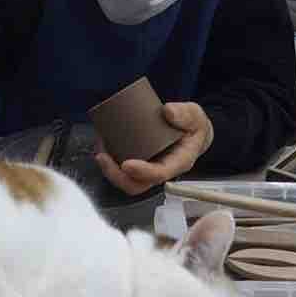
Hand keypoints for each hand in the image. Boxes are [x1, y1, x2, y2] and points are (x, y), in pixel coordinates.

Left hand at [95, 102, 213, 195]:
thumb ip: (185, 114)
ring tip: (100, 149)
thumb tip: (167, 111)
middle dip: (116, 175)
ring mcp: (148, 169)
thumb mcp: (195, 116)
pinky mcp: (139, 163)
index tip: (126, 164)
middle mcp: (161, 171)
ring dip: (108, 169)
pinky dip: (108, 160)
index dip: (142, 172)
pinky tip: (101, 145)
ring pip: (126, 180)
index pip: (159, 174)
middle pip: (136, 185)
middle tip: (102, 156)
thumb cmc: (193, 126)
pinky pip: (121, 170)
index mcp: (177, 163)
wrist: (191, 132)